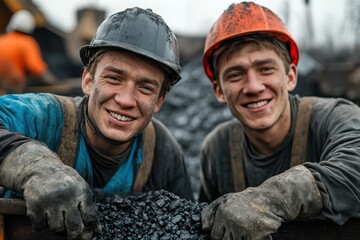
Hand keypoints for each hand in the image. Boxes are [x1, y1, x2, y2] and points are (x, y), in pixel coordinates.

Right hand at [23, 166, 99, 239]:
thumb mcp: (82, 190)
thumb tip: (98, 232)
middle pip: (74, 226)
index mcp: (81, 191)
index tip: (86, 232)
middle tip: (74, 236)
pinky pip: (40, 226)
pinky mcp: (34, 205)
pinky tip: (45, 214)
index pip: (90, 216)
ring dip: (58, 228)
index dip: (89, 227)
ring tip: (58, 218)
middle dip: (75, 236)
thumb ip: (91, 210)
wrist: (42, 169)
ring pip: (57, 228)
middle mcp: (67, 195)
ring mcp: (50, 200)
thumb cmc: (67, 183)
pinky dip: (42, 224)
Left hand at [201, 166, 322, 239]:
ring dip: (242, 238)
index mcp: (223, 212)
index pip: (215, 235)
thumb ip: (209, 212)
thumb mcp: (224, 201)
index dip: (221, 234)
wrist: (270, 199)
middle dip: (231, 236)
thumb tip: (203, 227)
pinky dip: (254, 239)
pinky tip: (257, 231)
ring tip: (248, 226)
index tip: (228, 228)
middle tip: (240, 226)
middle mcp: (233, 220)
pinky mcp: (258, 236)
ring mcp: (245, 229)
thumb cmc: (244, 201)